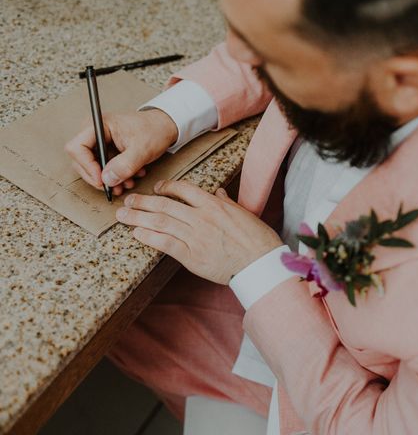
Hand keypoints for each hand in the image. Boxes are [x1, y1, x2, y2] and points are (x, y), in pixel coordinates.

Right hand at [64, 108, 177, 196]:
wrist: (165, 127)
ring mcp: (99, 141)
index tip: (101, 179)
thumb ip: (125, 165)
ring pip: (92, 166)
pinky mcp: (106, 149)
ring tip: (127, 183)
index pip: (77, 147)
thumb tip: (107, 180)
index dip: (87, 166)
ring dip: (108, 179)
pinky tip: (129, 177)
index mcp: (99, 124)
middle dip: (98, 176)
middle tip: (114, 187)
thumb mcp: (142, 150)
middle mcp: (95, 131)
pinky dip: (115, 175)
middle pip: (80, 159)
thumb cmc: (155, 130)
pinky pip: (102, 167)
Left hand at [115, 180, 283, 284]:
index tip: (156, 188)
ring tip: (123, 215)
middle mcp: (202, 217)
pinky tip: (137, 233)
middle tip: (128, 200)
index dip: (167, 187)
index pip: (184, 189)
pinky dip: (150, 237)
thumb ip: (227, 202)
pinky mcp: (192, 255)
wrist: (260, 262)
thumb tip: (218, 193)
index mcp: (214, 205)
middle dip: (143, 202)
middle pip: (165, 205)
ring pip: (161, 222)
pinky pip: (166, 243)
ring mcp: (196, 236)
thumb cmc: (256, 238)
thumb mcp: (243, 213)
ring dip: (139, 217)